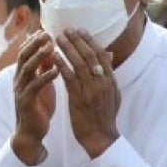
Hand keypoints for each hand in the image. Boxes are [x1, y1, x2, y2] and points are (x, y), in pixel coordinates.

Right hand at [12, 31, 59, 164]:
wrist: (31, 132)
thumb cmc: (39, 107)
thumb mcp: (43, 84)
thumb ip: (45, 68)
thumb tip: (52, 51)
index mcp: (23, 74)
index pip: (26, 52)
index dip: (34, 41)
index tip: (46, 30)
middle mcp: (19, 79)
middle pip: (24, 56)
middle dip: (35, 43)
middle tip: (47, 34)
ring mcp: (21, 90)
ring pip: (27, 68)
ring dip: (39, 56)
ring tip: (52, 47)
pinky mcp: (26, 101)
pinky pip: (35, 86)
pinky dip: (46, 77)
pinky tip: (57, 70)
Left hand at [55, 29, 119, 158]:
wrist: (101, 137)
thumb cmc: (104, 117)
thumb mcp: (113, 94)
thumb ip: (109, 75)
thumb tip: (109, 55)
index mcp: (111, 81)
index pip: (101, 55)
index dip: (90, 41)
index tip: (81, 31)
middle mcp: (102, 83)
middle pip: (90, 56)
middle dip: (78, 40)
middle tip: (67, 29)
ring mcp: (91, 90)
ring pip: (79, 63)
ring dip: (68, 48)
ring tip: (58, 38)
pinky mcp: (79, 98)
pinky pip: (69, 77)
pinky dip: (62, 65)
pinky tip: (54, 56)